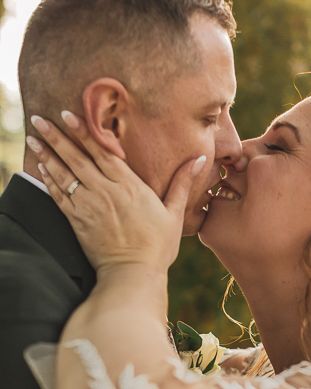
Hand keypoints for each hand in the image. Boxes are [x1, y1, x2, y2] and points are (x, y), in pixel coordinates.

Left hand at [28, 113, 205, 272]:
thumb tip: (199, 159)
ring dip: (47, 153)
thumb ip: (182, 183)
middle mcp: (105, 192)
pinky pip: (59, 195)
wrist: (133, 275)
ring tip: (34, 136)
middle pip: (77, 158)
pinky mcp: (77, 221)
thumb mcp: (174, 214)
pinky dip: (49, 180)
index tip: (70, 114)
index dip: (85, 131)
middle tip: (40, 118)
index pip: (102, 151)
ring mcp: (89, 207)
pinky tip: (41, 166)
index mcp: (129, 187)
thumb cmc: (157, 247)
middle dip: (57, 136)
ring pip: (64, 174)